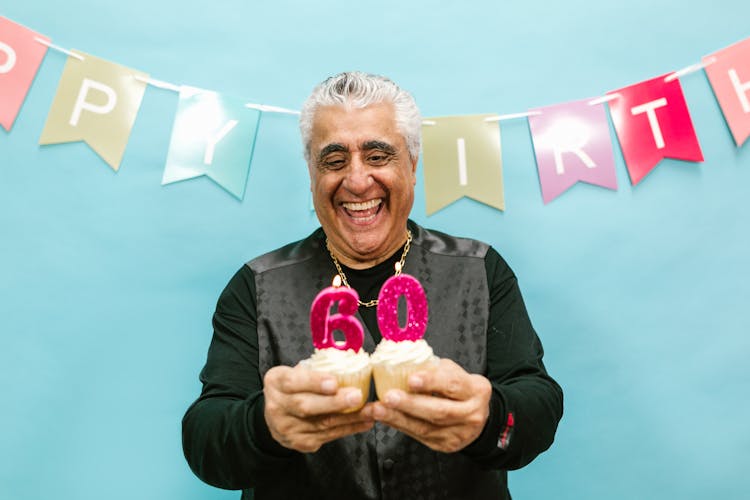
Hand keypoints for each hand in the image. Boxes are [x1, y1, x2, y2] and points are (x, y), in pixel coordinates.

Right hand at [263, 365, 374, 452]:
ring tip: (370, 410)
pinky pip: (328, 436)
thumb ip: (316, 368)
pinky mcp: (300, 442)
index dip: (314, 382)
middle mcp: (277, 407)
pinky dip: (349, 428)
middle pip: (306, 406)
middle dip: (335, 402)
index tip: (334, 382)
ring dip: (350, 417)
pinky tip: (364, 422)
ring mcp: (287, 428)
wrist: (276, 416)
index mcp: (276, 383)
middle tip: (357, 396)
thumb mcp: (296, 372)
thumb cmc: (293, 388)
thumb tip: (348, 359)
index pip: (292, 382)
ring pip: (322, 424)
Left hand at [369, 358, 490, 452]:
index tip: (411, 379)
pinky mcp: (447, 445)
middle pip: (439, 411)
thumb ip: (433, 368)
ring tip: (379, 409)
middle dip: (410, 404)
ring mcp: (460, 433)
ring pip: (426, 428)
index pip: (452, 385)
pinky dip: (400, 426)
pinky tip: (387, 418)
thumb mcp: (453, 371)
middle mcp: (472, 414)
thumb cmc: (461, 388)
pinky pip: (420, 437)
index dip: (431, 382)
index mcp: (476, 390)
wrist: (477, 414)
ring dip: (398, 418)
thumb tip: (404, 361)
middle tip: (388, 397)